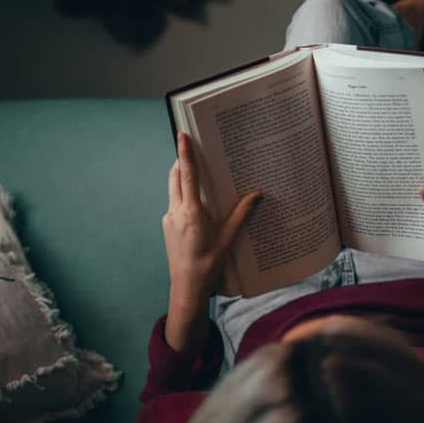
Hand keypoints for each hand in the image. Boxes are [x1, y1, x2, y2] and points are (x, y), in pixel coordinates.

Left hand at [163, 132, 260, 312]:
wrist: (186, 287)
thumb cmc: (208, 265)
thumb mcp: (228, 240)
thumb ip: (241, 215)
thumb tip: (257, 195)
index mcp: (191, 214)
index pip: (187, 176)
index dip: (185, 153)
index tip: (183, 135)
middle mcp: (176, 212)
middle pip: (176, 176)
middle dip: (183, 160)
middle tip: (193, 147)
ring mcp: (169, 218)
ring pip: (173, 189)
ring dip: (182, 177)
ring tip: (198, 172)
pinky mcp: (167, 225)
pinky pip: (175, 202)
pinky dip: (183, 195)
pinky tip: (198, 202)